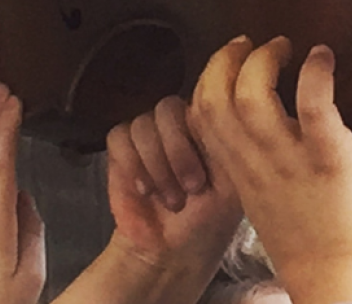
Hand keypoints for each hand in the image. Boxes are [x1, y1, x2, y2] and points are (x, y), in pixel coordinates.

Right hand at [106, 95, 241, 278]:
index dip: (200, 133)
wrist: (173, 251)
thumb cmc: (207, 220)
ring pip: (143, 124)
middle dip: (177, 151)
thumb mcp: (232, 185)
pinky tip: (145, 190)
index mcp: (206, 125)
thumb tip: (224, 115)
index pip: (199, 100)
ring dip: (157, 165)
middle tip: (191, 188)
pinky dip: (133, 165)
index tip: (209, 174)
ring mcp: (147, 135)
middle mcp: (176, 124)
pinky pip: (119, 137)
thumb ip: (228, 146)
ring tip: (171, 199)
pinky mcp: (121, 150)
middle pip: (167, 108)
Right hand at [190, 37, 351, 303]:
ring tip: (288, 47)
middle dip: (226, 59)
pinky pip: (312, 102)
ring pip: (250, 94)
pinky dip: (315, 70)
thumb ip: (266, 168)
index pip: (203, 114)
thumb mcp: (272, 204)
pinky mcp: (331, 158)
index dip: (210, 79)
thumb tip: (278, 137)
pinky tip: (324, 59)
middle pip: (213, 97)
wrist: (344, 285)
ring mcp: (290, 160)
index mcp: (242, 173)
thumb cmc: (319, 251)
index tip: (231, 62)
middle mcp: (257, 163)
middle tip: (251, 42)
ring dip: (266, 59)